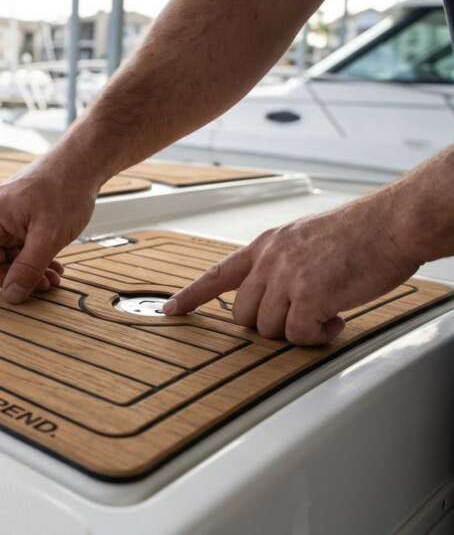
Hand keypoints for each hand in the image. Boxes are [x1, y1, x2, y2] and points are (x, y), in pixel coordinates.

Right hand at [0, 156, 99, 303]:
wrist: (83, 161)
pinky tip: (54, 264)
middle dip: (14, 277)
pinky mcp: (22, 218)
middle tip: (45, 284)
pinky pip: (19, 247)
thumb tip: (11, 295)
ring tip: (55, 276)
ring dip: (29, 270)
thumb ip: (28, 267)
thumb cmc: (65, 189)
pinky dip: (35, 259)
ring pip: (8, 257)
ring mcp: (8, 217)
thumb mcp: (50, 235)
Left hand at [163, 197, 420, 344]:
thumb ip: (283, 262)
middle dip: (270, 325)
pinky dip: (317, 336)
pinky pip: (298, 336)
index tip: (169, 309)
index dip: (191, 295)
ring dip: (298, 330)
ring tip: (327, 312)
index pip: (217, 274)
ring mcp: (286, 277)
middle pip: (244, 316)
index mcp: (266, 245)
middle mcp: (269, 260)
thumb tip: (274, 293)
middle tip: (303, 315)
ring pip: (269, 329)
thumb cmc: (360, 234)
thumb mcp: (306, 238)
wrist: (392, 224)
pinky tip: (336, 319)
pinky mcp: (307, 295)